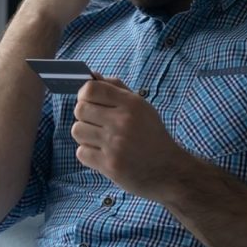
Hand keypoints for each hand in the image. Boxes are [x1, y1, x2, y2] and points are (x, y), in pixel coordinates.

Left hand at [71, 77, 186, 201]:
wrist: (169, 170)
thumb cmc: (152, 135)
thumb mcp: (141, 106)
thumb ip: (116, 88)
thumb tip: (93, 76)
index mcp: (131, 104)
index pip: (90, 89)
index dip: (84, 94)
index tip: (89, 100)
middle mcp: (122, 122)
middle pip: (80, 109)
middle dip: (85, 115)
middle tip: (97, 122)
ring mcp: (115, 144)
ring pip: (77, 130)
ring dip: (85, 135)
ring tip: (100, 139)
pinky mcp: (109, 165)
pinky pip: (81, 152)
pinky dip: (88, 153)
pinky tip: (103, 153)